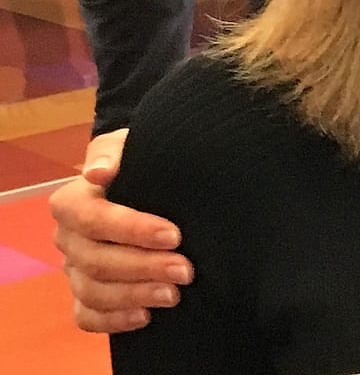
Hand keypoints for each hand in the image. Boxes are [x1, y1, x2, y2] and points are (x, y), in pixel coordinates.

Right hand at [49, 129, 192, 332]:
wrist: (151, 182)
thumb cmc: (142, 161)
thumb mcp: (133, 145)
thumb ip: (115, 152)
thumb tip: (98, 172)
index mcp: (72, 201)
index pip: (91, 218)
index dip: (131, 229)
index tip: (174, 235)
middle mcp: (68, 238)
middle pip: (94, 260)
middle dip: (143, 267)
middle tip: (186, 270)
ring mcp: (74, 269)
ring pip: (92, 291)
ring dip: (135, 295)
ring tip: (174, 294)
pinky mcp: (86, 293)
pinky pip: (87, 316)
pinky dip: (113, 320)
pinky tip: (146, 316)